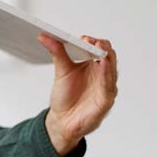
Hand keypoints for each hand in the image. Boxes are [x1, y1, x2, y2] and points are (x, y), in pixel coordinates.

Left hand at [38, 33, 117, 156]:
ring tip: (98, 47)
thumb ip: (57, 52)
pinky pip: (109, 85)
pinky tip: (103, 65)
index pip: (100, 47)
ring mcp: (106, 86)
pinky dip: (106, 74)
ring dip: (105, 57)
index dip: (93, 41)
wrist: (63, 121)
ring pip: (111, 68)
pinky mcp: (106, 100)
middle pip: (108, 55)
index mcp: (94, 64)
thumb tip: (45, 35)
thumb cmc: (66, 96)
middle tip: (90, 41)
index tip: (83, 38)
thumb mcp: (61, 71)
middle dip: (101, 46)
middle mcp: (103, 73)